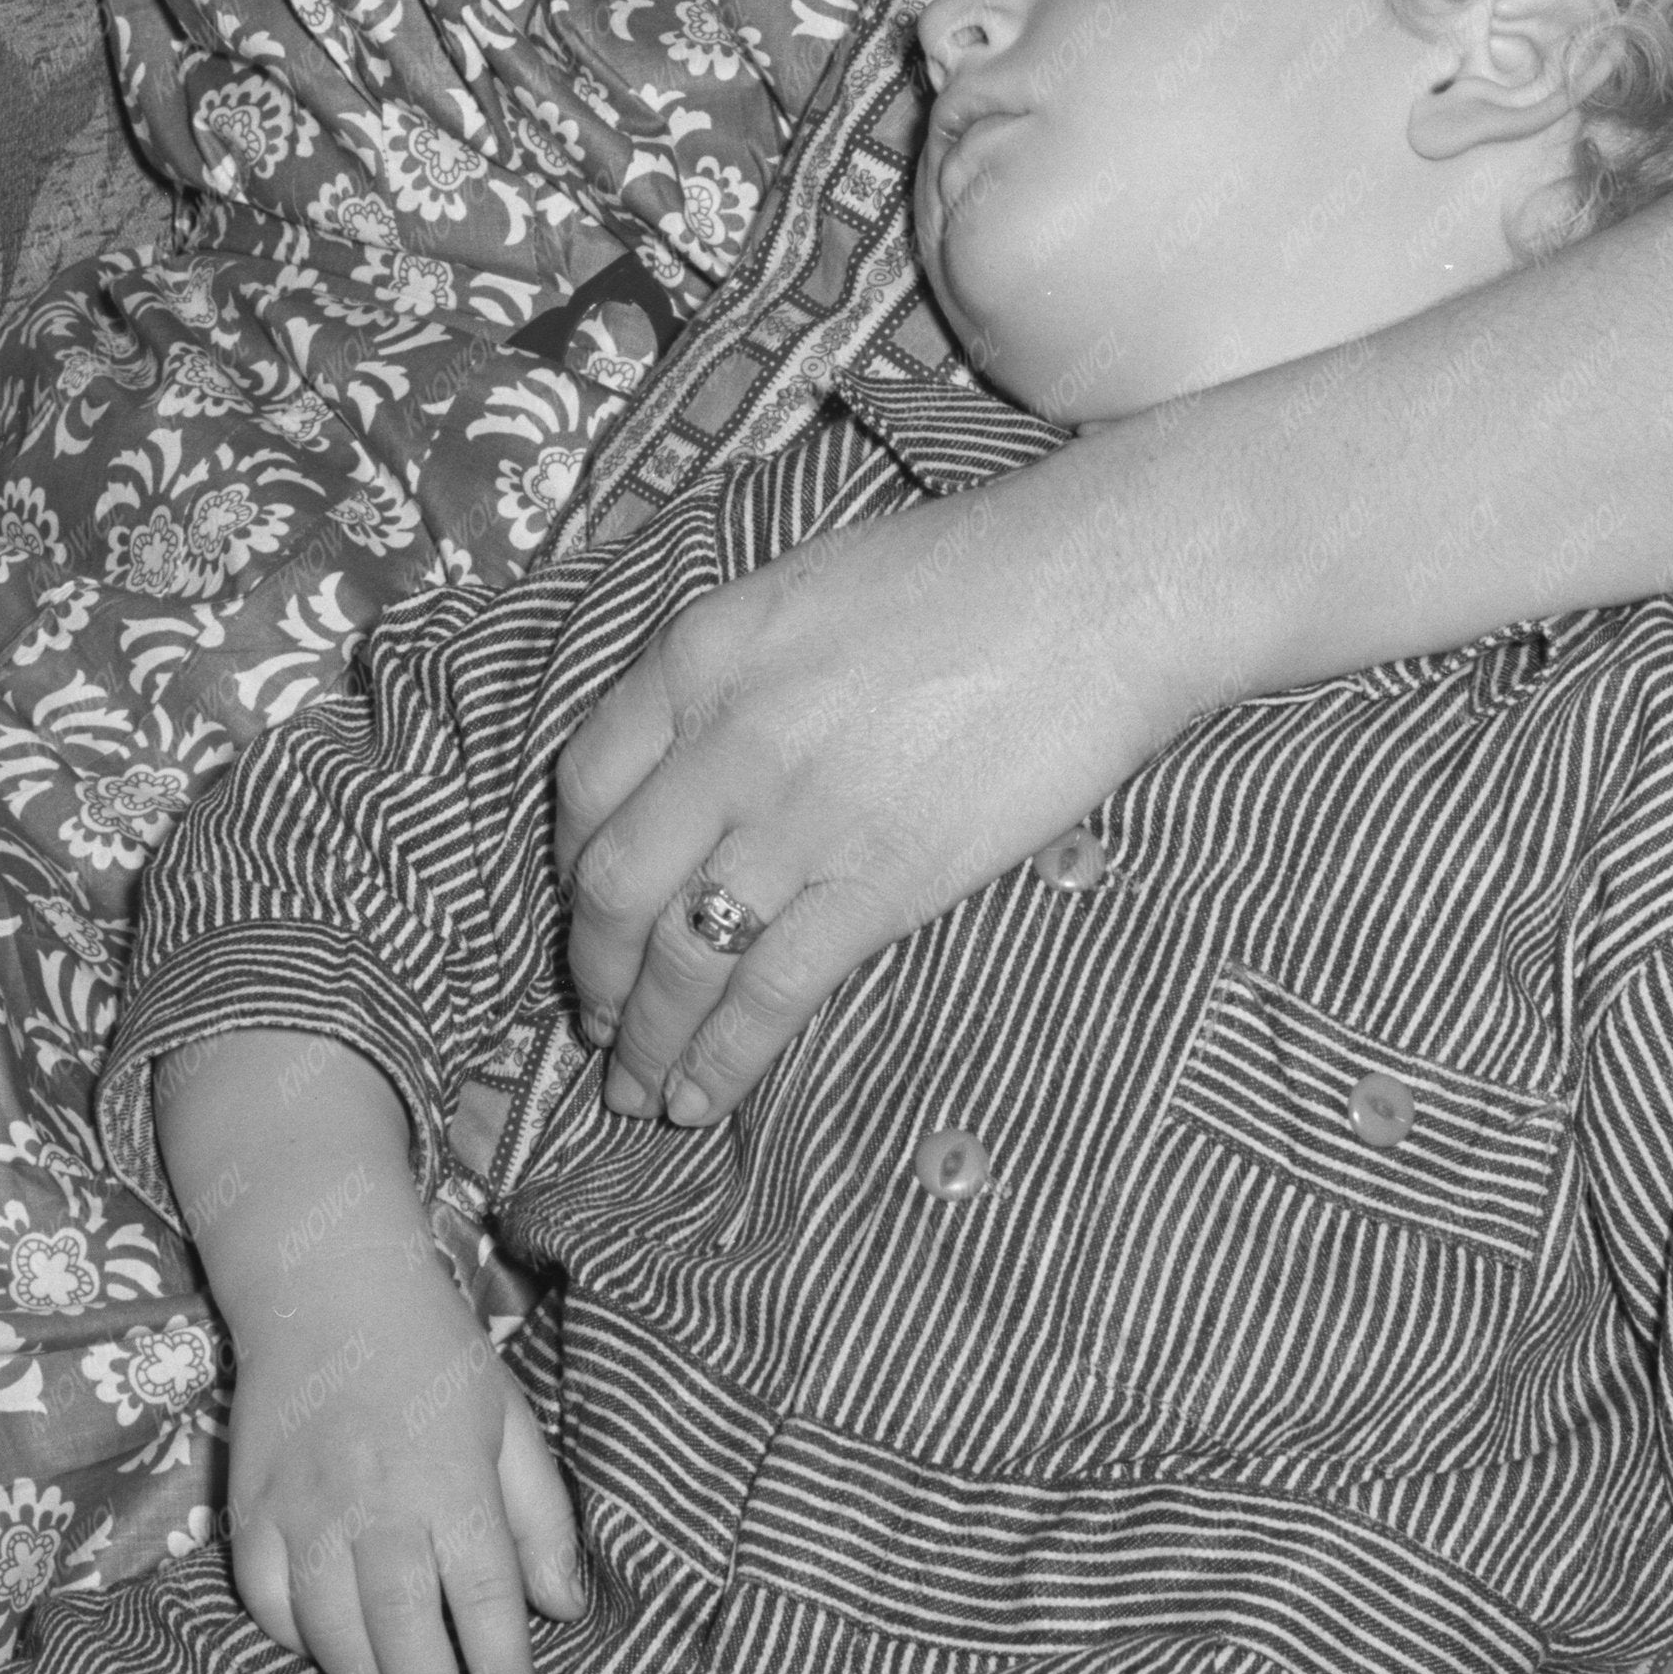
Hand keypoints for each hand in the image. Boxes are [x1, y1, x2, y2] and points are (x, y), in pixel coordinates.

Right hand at [223, 1246, 581, 1673]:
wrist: (327, 1287)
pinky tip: (332, 1649)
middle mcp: (376, 1505)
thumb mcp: (511, 1425)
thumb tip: (561, 1609)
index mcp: (451, 1483)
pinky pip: (267, 1603)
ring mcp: (305, 1510)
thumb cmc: (435, 1357)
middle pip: (405, 1638)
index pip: (486, 1604)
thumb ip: (542, 1519)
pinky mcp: (251, 1508)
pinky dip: (298, 1642)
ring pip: (332, 1636)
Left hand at [554, 449, 1182, 1120]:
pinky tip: (699, 1100)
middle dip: (593, 973)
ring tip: (637, 1090)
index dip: (570, 870)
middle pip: (612, 886)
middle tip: (596, 1022)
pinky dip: (721, 1060)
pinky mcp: (878, 882)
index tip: (585, 913)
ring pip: (678, 957)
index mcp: (698, 654)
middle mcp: (723, 739)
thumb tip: (705, 761)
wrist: (1101, 588)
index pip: (583, 784)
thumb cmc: (976, 574)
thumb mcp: (809, 591)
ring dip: (646, 1038)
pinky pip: (768, 992)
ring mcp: (796, 817)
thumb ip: (740, 676)